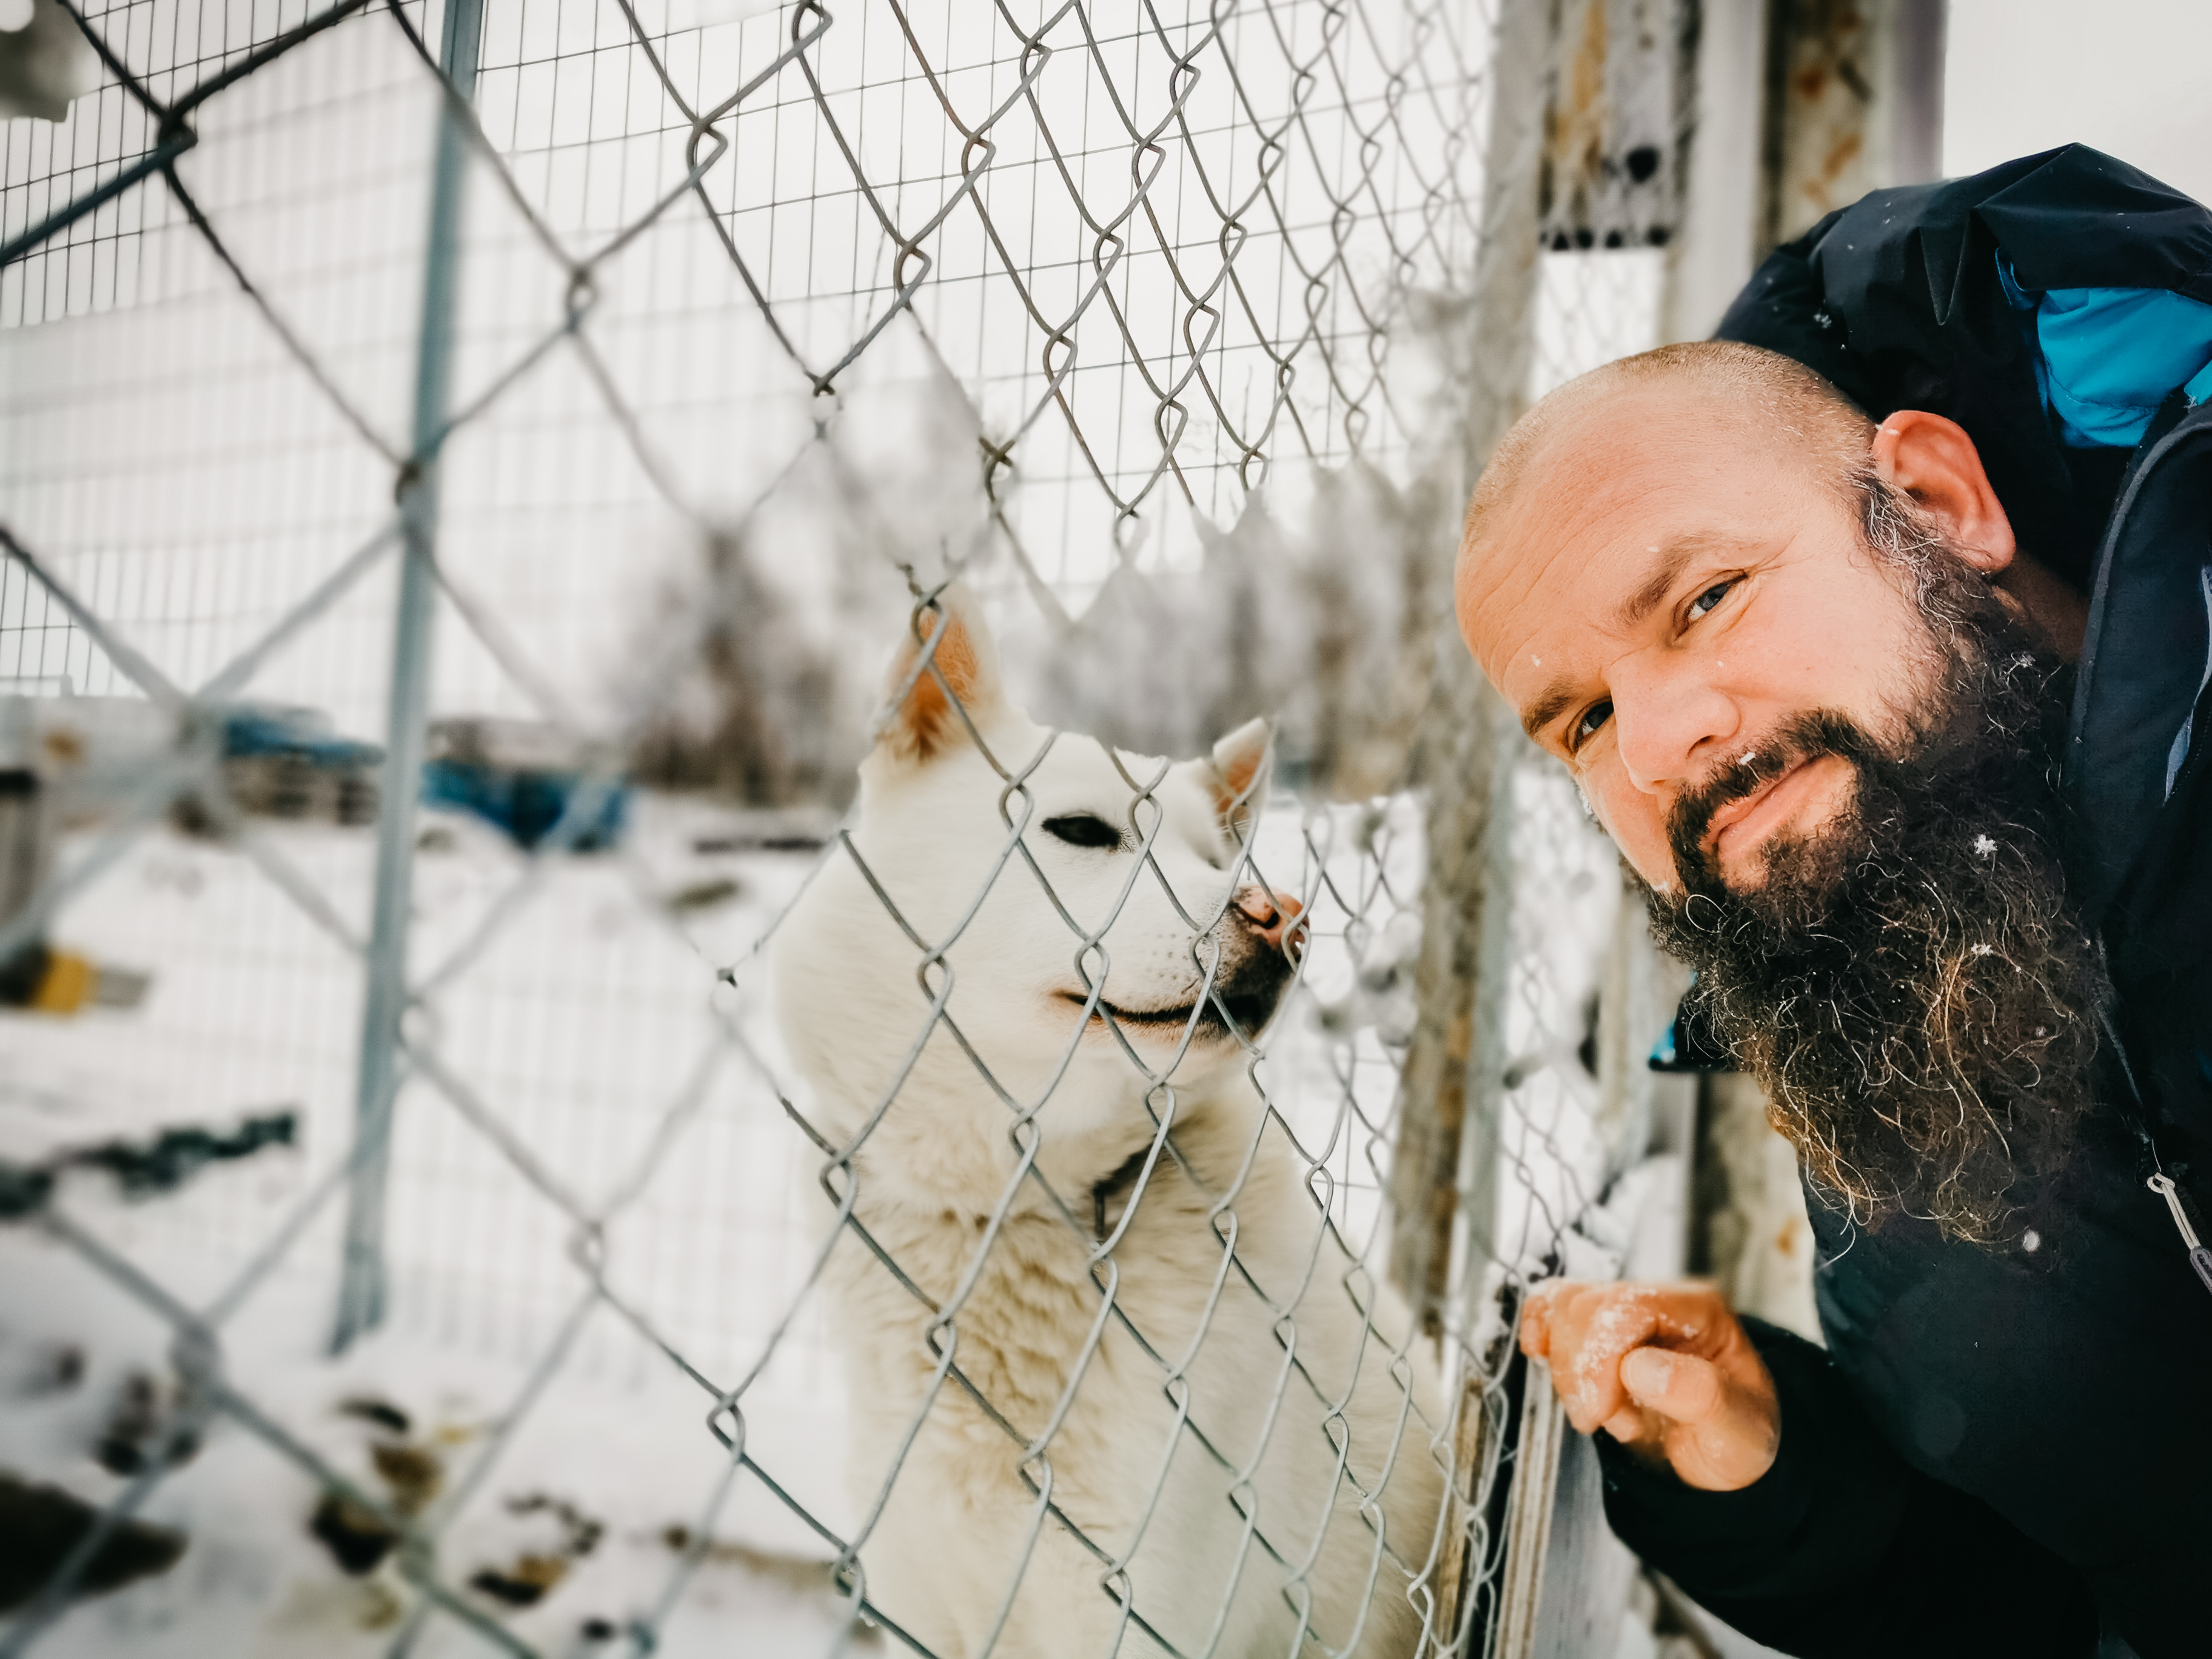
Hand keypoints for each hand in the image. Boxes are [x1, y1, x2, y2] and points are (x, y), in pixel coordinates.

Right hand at [1518, 1281, 1779, 1491]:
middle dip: (1580, 1371)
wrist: (1720, 1454)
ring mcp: (1623, 1310)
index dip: (1598, 1356)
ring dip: (1566, 1369)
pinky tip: (1547, 1362)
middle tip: (1604, 1421)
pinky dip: (1541, 1335)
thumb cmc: (1735, 1437)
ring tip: (1602, 1410)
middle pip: (1586, 1305)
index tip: (1598, 1412)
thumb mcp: (1740, 1432)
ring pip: (1561, 1306)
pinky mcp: (1594, 1327)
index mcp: (1701, 1311)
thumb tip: (1640, 1366)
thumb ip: (1700, 1396)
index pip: (1627, 1305)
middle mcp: (1659, 1299)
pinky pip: (1549, 1307)